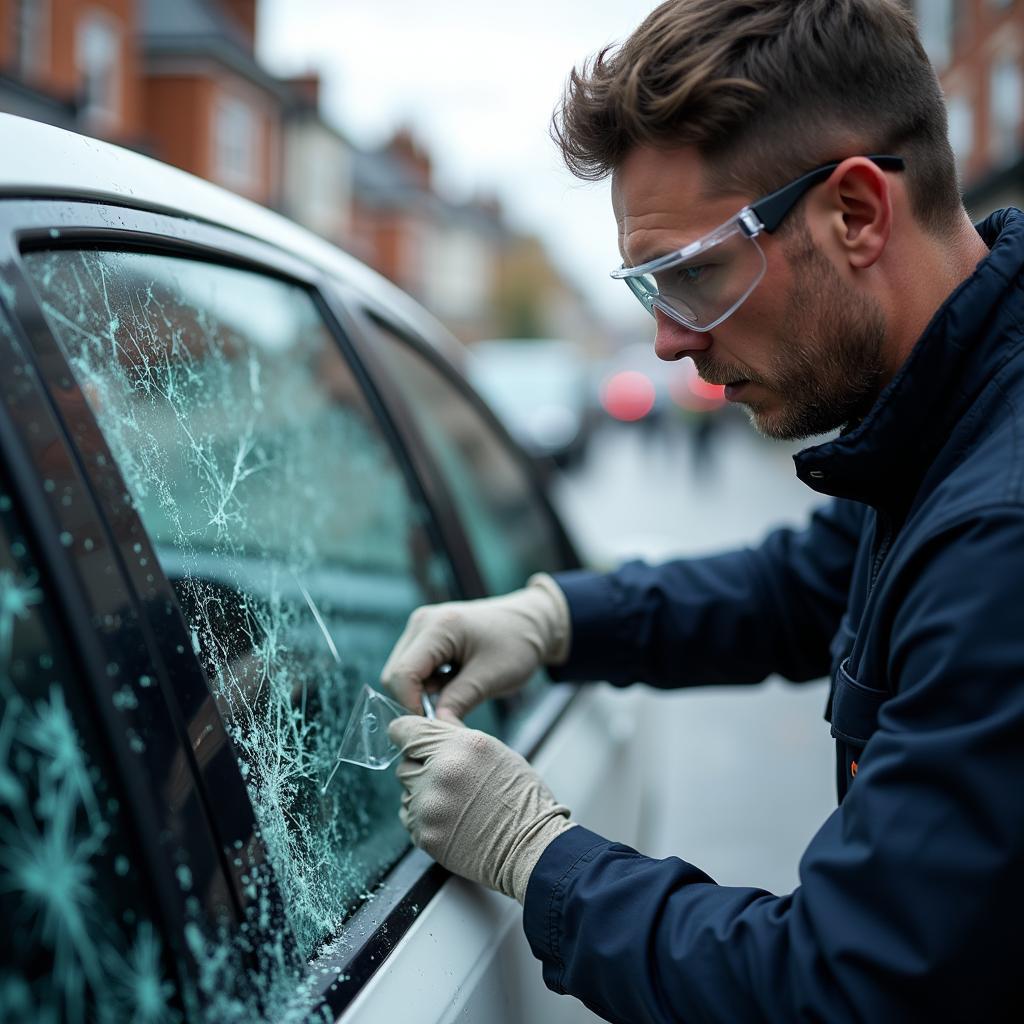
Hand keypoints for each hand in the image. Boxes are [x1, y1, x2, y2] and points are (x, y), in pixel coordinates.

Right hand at [380, 573, 569, 719]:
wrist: (532, 622)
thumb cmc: (517, 644)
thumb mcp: (491, 678)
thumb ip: (459, 702)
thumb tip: (435, 730)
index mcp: (438, 626)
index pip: (403, 674)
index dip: (412, 706)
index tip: (435, 726)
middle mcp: (422, 622)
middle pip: (395, 674)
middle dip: (416, 700)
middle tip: (449, 712)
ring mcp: (422, 627)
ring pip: (402, 673)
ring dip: (423, 692)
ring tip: (458, 692)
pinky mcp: (426, 636)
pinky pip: (414, 668)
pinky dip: (429, 683)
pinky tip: (454, 682)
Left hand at [389, 716, 574, 902]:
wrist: (531, 847)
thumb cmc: (521, 798)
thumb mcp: (496, 751)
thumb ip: (457, 736)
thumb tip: (433, 724)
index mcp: (460, 746)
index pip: (405, 730)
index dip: (407, 735)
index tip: (410, 741)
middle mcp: (439, 772)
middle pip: (404, 763)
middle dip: (421, 768)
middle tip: (449, 779)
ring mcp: (429, 806)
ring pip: (406, 792)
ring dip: (422, 794)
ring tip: (456, 803)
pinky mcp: (424, 834)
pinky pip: (410, 818)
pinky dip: (424, 818)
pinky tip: (452, 820)